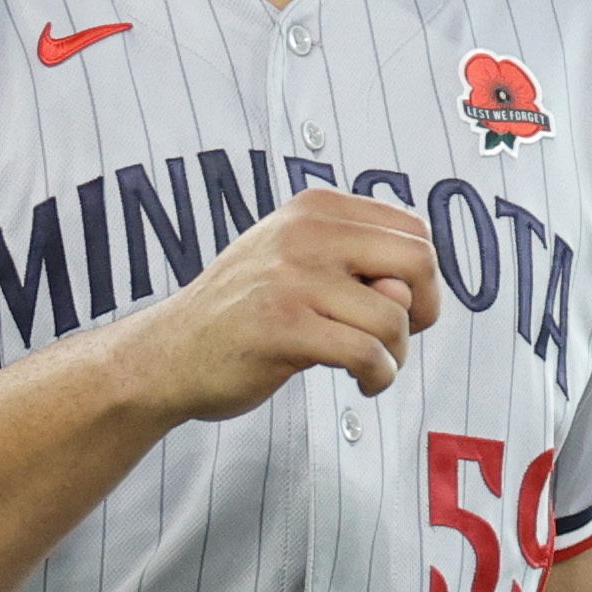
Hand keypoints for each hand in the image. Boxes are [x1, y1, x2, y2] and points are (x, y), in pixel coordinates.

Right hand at [133, 188, 441, 419]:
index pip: (413, 229)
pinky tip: (362, 382)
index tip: (404, 307)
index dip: (424, 276)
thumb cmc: (242, 313)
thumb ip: (358, 264)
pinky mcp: (284, 327)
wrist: (167, 354)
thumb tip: (414, 292)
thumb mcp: (297, 263)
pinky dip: (379, 376)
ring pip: (394, 316)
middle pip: (417, 262)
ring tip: (370, 366)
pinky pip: (367, 352)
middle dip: (424, 311)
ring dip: (395, 355)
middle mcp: (305, 233)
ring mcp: (292, 278)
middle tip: (398, 339)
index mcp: (314, 210)